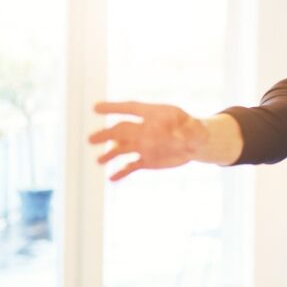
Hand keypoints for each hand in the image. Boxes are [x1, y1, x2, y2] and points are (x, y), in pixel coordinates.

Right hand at [89, 101, 208, 180]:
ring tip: (99, 160)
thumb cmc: (194, 129)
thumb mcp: (195, 127)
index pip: (130, 109)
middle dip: (106, 134)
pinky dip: (122, 172)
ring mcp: (143, 145)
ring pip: (122, 149)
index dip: (114, 108)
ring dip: (110, 154)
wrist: (195, 144)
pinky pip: (131, 166)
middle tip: (91, 139)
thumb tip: (179, 137)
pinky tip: (112, 178)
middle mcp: (143, 129)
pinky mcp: (146, 160)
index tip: (96, 108)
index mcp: (152, 115)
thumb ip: (187, 130)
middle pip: (121, 130)